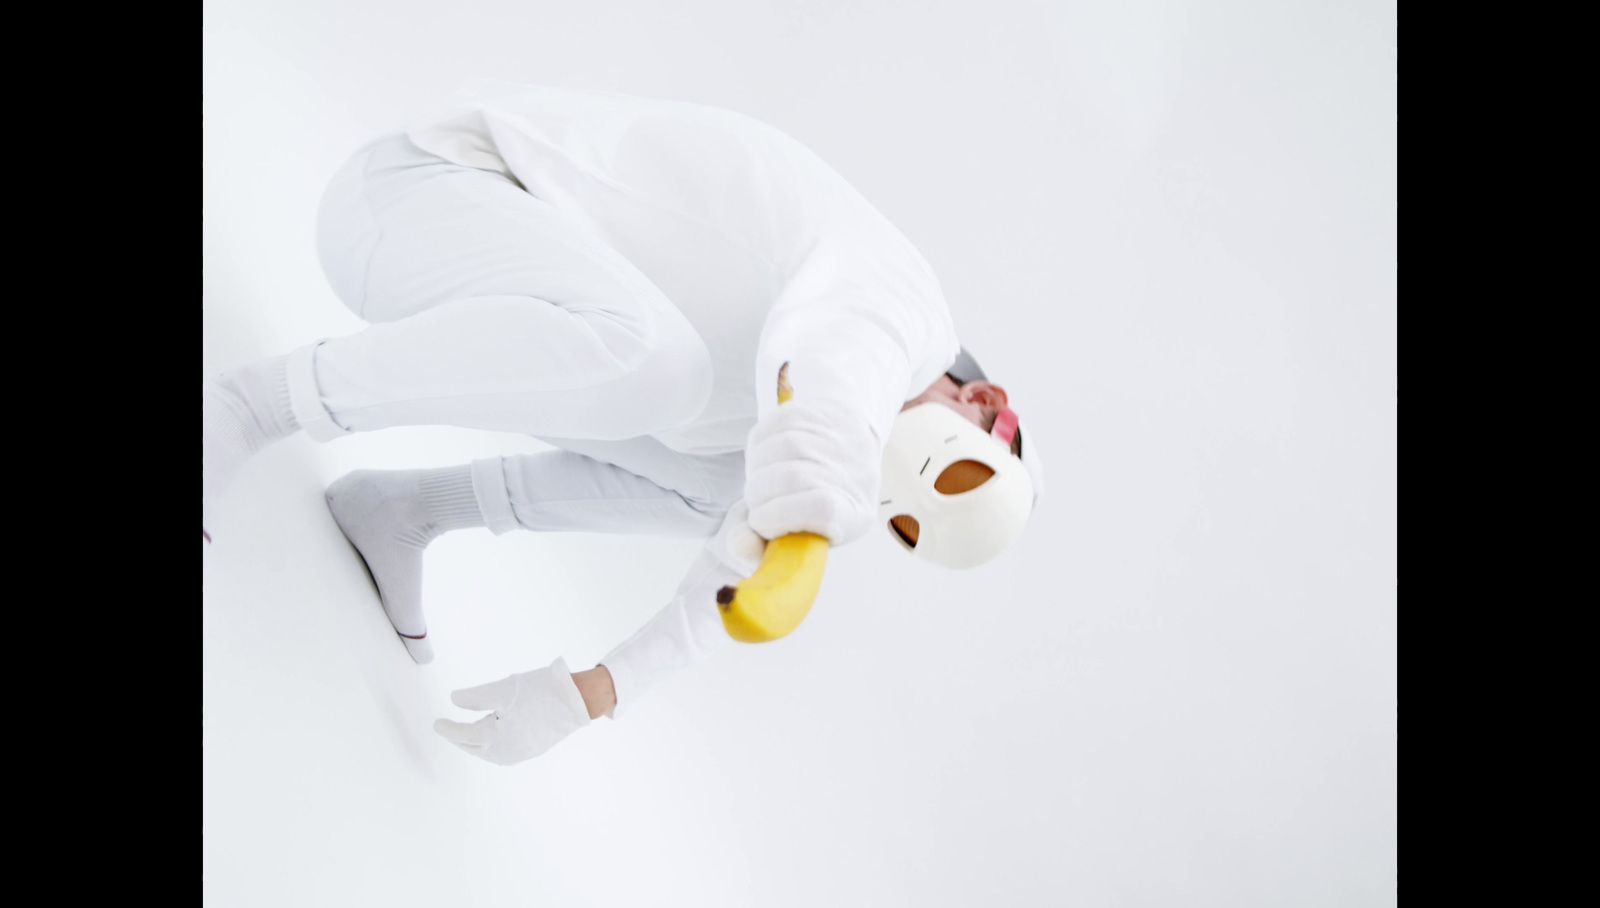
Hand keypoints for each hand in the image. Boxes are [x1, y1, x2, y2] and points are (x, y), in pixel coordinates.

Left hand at [433, 657, 591, 764]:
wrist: (576, 701)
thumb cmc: (539, 691)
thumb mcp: (502, 689)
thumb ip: (475, 697)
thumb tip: (454, 700)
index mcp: (494, 736)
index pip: (463, 735)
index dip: (448, 728)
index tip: (436, 723)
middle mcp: (505, 751)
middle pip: (473, 748)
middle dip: (458, 740)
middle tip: (447, 730)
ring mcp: (520, 753)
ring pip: (488, 754)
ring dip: (474, 746)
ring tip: (466, 736)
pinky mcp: (532, 750)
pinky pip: (503, 754)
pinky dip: (491, 748)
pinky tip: (491, 740)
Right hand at [743, 400, 879, 544]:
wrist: (842, 454)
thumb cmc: (810, 507)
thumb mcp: (795, 536)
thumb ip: (763, 547)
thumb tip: (740, 545)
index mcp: (854, 515)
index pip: (822, 508)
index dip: (780, 516)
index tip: (763, 524)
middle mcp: (855, 474)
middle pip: (794, 477)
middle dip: (759, 494)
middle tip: (759, 501)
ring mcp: (839, 441)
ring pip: (783, 446)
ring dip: (756, 469)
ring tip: (761, 480)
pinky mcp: (821, 415)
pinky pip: (777, 425)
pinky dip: (758, 444)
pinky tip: (763, 458)